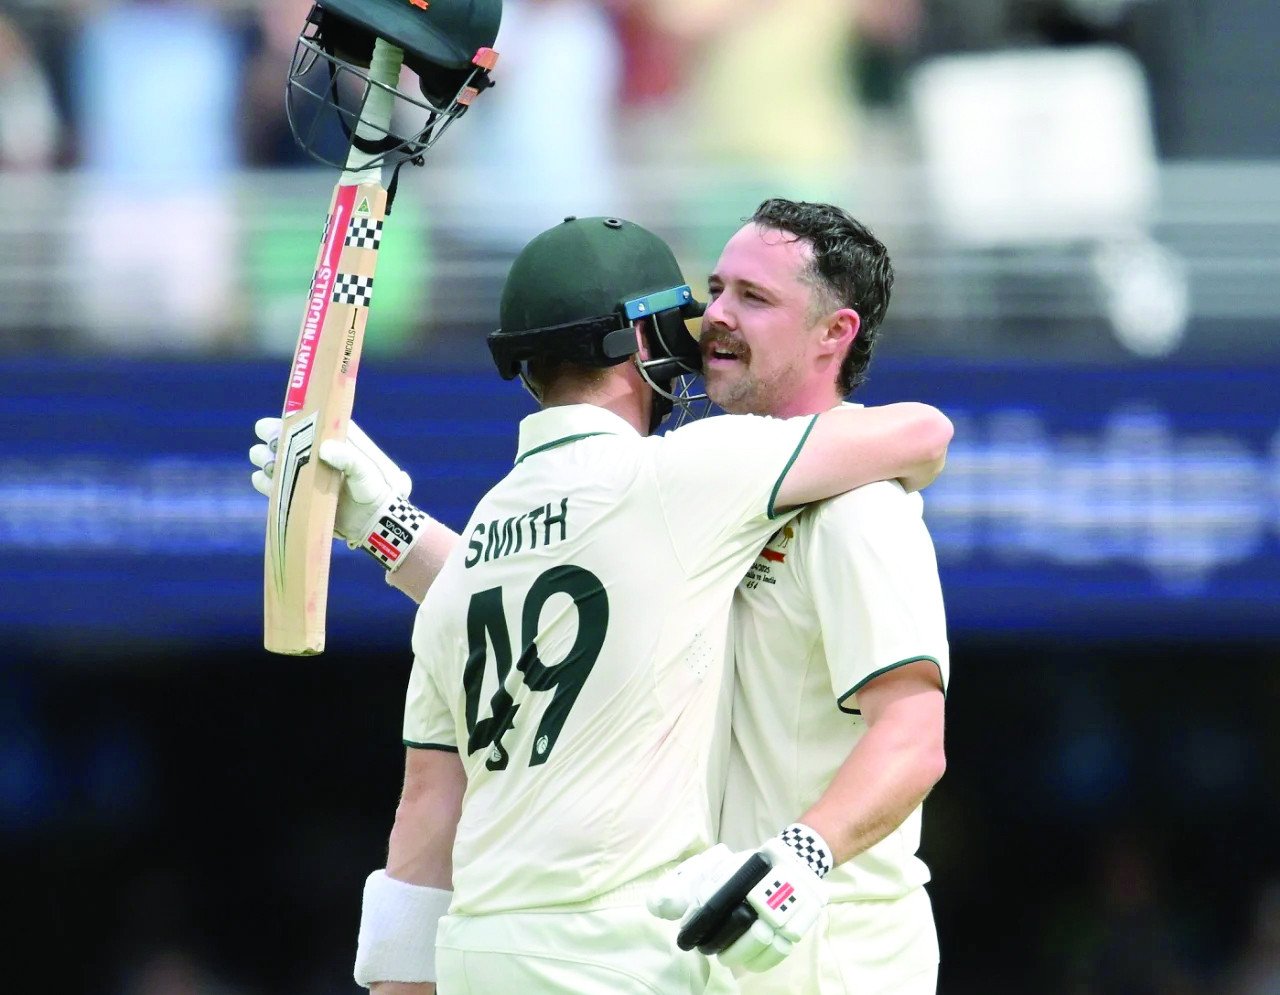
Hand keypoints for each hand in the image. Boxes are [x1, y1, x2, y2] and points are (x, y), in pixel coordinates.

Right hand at [249, 416, 411, 544]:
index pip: (302, 420)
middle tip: (275, 448)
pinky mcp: (294, 492)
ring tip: (271, 465)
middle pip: (279, 437)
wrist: (371, 520)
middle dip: (271, 440)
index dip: (286, 421)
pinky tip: (266, 481)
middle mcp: (311, 451)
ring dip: (264, 459)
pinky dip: (264, 482)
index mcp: (328, 437)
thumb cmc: (374, 488)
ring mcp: (301, 472)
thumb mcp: (365, 470)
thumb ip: (348, 458)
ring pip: (270, 459)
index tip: (279, 428)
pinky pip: (269, 484)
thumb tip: (324, 449)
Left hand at [652, 835, 828, 972]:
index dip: (696, 925)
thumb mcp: (719, 867)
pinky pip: (777, 952)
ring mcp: (783, 908)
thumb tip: (656, 906)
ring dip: (735, 954)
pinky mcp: (798, 924)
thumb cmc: (750, 867)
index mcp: (739, 872)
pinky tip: (748, 960)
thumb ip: (688, 887)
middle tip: (705, 948)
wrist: (797, 860)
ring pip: (754, 943)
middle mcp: (761, 889)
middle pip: (732, 928)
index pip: (710, 904)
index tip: (686, 938)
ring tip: (725, 956)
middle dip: (714, 942)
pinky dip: (760, 961)